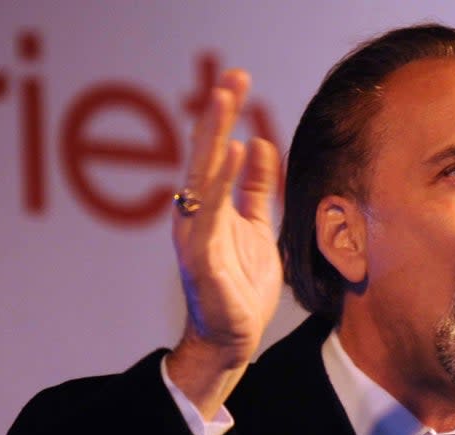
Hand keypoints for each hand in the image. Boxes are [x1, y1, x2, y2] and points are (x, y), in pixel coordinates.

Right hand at [167, 69, 281, 416]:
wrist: (231, 339)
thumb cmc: (240, 286)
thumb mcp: (257, 229)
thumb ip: (256, 191)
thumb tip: (259, 145)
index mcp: (209, 207)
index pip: (216, 152)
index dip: (226, 116)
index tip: (239, 79)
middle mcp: (196, 214)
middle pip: (205, 155)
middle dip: (218, 114)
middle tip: (232, 76)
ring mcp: (195, 234)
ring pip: (203, 175)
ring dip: (214, 135)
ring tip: (225, 99)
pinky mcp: (202, 258)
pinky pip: (211, 213)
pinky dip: (221, 182)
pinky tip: (235, 153)